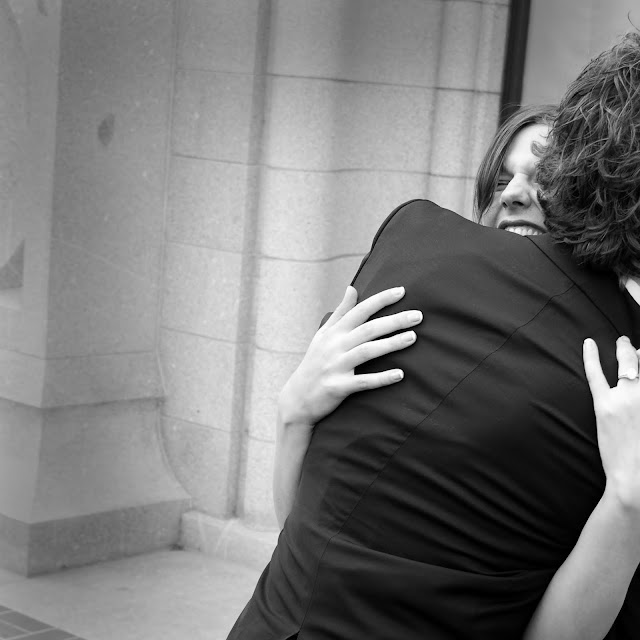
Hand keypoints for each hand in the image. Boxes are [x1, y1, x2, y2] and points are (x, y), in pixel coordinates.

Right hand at [278, 285, 421, 426]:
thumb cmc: (315, 362)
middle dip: (394, 321)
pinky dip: (381, 378)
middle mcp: (335, 346)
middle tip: (418, 315)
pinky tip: (400, 374)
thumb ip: (341, 312)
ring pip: (367, 351)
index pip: (360, 310)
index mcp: (334, 332)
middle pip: (368, 329)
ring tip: (413, 337)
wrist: (297, 398)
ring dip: (391, 344)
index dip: (381, 300)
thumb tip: (352, 288)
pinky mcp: (338, 387)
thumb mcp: (323, 335)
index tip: (402, 291)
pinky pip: (363, 381)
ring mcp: (336, 366)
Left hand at [583, 336, 639, 512]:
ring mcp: (627, 396)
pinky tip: (588, 343)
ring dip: (625, 350)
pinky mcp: (605, 404)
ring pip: (626, 364)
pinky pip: (596, 375)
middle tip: (635, 346)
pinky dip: (591, 357)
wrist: (636, 478)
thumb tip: (639, 386)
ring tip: (622, 342)